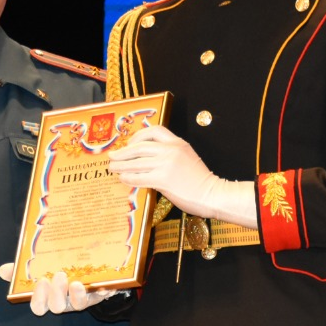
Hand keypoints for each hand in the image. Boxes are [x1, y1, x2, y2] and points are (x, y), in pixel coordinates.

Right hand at [0, 263, 120, 315]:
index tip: (41, 282)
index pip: (38, 306)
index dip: (39, 298)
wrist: (88, 266)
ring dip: (76, 294)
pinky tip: (101, 284)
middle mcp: (63, 301)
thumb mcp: (38, 266)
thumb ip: (21, 269)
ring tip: (76, 281)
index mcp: (47, 296)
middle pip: (57, 307)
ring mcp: (81, 299)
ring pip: (78, 304)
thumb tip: (4, 270)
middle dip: (56, 294)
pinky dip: (101, 291)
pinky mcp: (98, 293)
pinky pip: (100, 296)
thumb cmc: (57, 268)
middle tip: (58, 276)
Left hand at [107, 126, 256, 227]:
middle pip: (140, 146)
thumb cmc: (200, 181)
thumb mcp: (187, 158)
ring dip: (121, 165)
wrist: (213, 194)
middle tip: (113, 156)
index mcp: (178, 143)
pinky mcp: (163, 179)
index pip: (155, 131)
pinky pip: (139, 177)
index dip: (139, 136)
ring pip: (136, 162)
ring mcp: (167, 164)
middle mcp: (171, 150)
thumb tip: (148, 160)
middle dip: (123, 152)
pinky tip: (123, 179)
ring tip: (112, 168)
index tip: (130, 143)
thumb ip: (170, 155)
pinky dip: (128, 178)